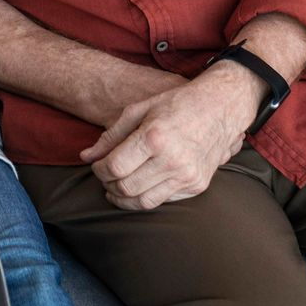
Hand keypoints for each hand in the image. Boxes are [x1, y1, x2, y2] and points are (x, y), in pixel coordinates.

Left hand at [79, 64, 262, 210]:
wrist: (220, 107)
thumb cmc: (175, 104)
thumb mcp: (138, 110)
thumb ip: (110, 136)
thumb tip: (85, 157)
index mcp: (154, 137)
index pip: (115, 167)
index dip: (99, 170)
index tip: (96, 166)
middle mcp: (172, 160)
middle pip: (127, 187)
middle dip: (108, 185)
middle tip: (104, 177)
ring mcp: (187, 176)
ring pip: (144, 202)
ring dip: (123, 199)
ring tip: (116, 188)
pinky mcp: (197, 185)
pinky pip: (164, 201)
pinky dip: (146, 197)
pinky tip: (139, 186)